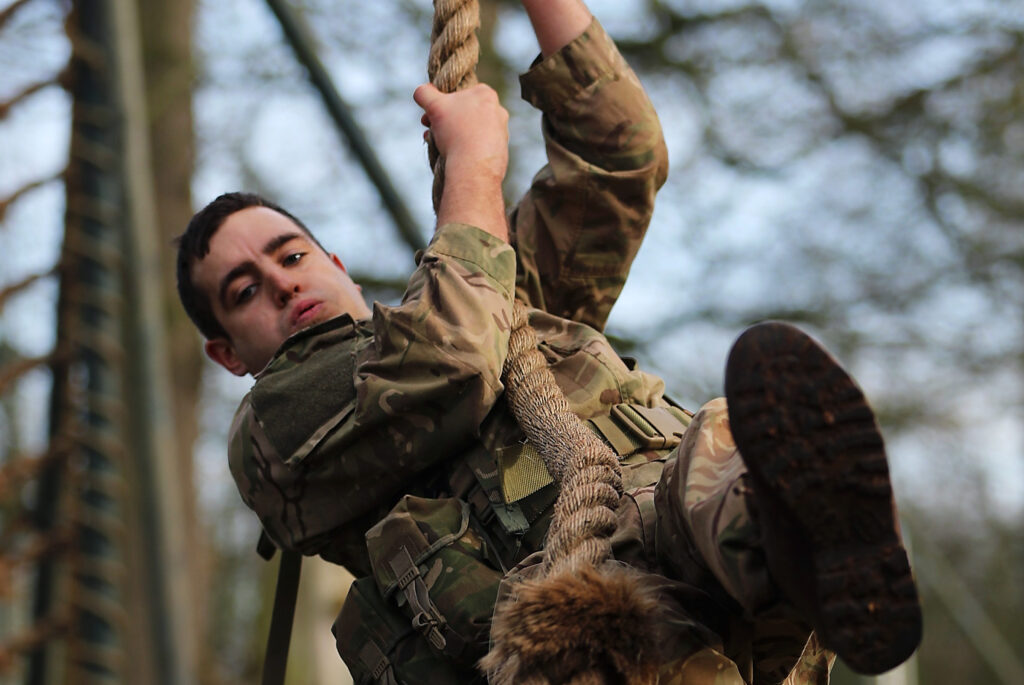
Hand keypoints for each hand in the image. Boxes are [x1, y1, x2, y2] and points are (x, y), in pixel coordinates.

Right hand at [414, 83, 509, 240]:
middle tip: (431, 132)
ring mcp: (502, 132)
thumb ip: (425, 93)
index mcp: (487, 94)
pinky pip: (478, 146)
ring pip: (470, 130)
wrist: (473, 169)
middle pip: (464, 113)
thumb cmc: (455, 133)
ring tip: (440, 147)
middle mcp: (498, 111)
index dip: (440, 104)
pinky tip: (454, 156)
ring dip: (453, 136)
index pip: (459, 94)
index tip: (429, 118)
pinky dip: (465, 149)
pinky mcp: (501, 151)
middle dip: (444, 122)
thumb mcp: (434, 106)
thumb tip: (421, 91)